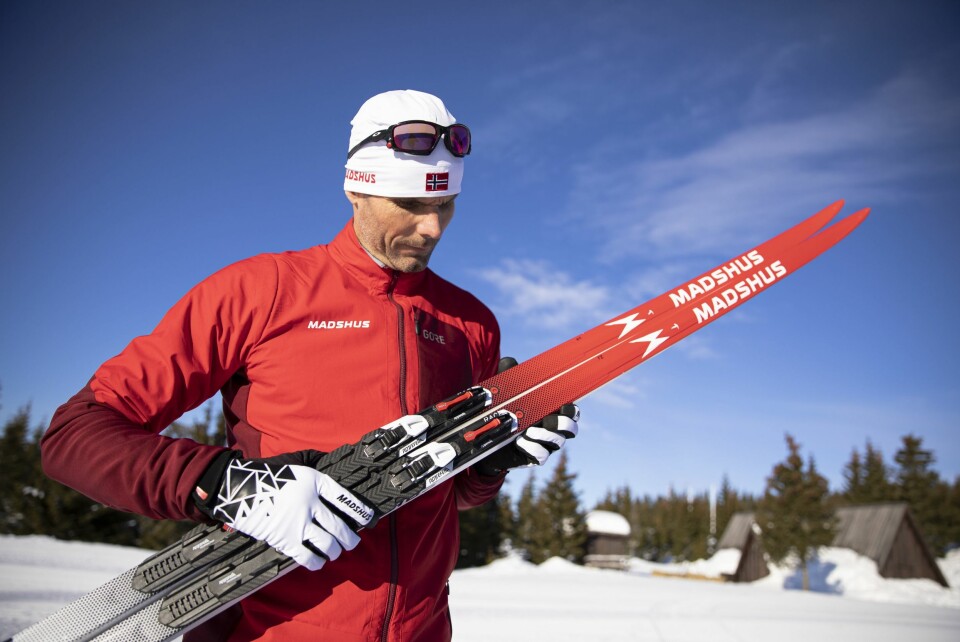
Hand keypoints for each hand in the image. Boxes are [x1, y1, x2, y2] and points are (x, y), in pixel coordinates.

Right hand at [193, 451, 372, 570]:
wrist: (237, 488)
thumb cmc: (266, 474)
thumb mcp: (295, 461)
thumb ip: (314, 462)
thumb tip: (332, 461)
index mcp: (314, 481)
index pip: (344, 498)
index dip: (359, 510)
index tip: (368, 518)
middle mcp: (310, 503)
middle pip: (339, 526)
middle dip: (350, 538)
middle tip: (352, 542)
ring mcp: (298, 523)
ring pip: (328, 544)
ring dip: (335, 551)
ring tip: (335, 551)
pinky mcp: (285, 540)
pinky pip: (308, 557)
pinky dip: (316, 562)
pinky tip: (319, 561)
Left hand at [475, 357, 578, 475]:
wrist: (488, 438)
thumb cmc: (504, 411)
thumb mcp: (505, 392)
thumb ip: (509, 376)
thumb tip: (508, 360)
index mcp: (550, 412)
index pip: (571, 411)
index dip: (572, 410)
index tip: (563, 405)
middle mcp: (551, 429)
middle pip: (571, 429)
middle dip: (563, 424)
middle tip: (547, 419)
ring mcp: (544, 444)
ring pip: (557, 442)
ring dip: (545, 434)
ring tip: (529, 430)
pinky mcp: (533, 457)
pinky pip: (540, 455)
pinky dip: (532, 447)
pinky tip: (520, 441)